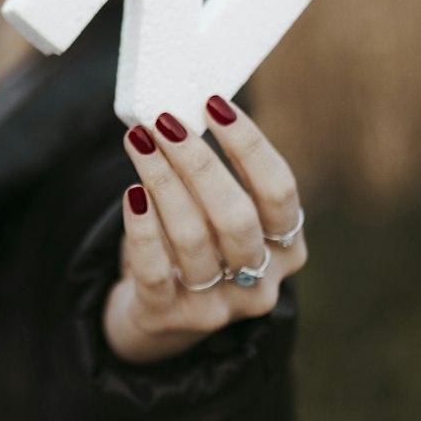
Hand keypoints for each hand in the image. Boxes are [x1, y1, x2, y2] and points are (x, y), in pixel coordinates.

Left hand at [102, 96, 308, 364]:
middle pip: (237, 216)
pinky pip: (155, 270)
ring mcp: (219, 306)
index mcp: (288, 247)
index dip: (249, 145)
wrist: (165, 312)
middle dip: (199, 162)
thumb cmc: (201, 243)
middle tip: (165, 122)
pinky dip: (142, 228)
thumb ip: (216, 176)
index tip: (213, 104)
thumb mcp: (222, 215)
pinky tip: (132, 193)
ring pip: (193, 238)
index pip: (280, 190)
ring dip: (162, 182)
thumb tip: (181, 112)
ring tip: (138, 142)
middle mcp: (262, 282)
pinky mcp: (171, 316)